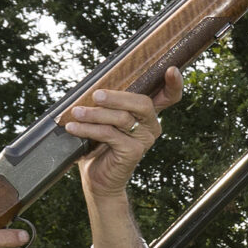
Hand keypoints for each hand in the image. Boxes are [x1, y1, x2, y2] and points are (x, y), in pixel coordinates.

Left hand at [68, 68, 182, 202]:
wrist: (96, 178)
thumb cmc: (98, 144)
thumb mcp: (103, 118)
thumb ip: (106, 103)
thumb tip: (91, 84)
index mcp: (147, 114)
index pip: (169, 97)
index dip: (174, 84)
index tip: (171, 70)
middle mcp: (151, 125)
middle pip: (142, 103)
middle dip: (117, 97)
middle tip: (95, 95)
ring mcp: (145, 139)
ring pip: (123, 118)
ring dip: (95, 114)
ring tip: (75, 112)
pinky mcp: (133, 152)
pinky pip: (111, 134)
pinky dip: (89, 129)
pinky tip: (73, 127)